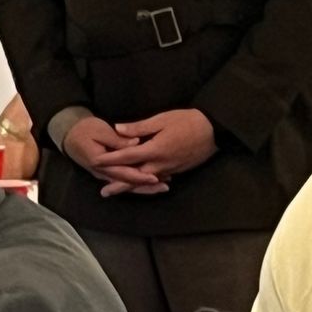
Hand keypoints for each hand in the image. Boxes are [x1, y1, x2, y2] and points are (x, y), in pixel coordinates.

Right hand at [62, 116, 158, 194]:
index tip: (156, 177)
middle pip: (127, 183)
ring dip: (143, 187)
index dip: (140, 176)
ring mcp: (104, 174)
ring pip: (126, 184)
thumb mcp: (101, 130)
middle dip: (146, 186)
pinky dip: (136, 182)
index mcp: (100, 162)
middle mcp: (102, 172)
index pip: (124, 172)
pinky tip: (149, 181)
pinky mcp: (107, 172)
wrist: (69, 134)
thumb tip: (136, 143)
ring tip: (162, 187)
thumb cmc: (85, 129)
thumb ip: (118, 139)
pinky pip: (123, 180)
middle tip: (165, 187)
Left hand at [94, 109, 217, 195]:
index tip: (97, 162)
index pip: (127, 157)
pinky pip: (157, 179)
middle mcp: (160, 164)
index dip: (110, 160)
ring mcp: (169, 169)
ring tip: (118, 191)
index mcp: (154, 150)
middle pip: (135, 177)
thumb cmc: (187, 121)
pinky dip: (147, 184)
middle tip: (104, 192)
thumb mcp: (161, 119)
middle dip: (119, 184)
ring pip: (146, 181)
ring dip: (132, 186)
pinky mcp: (177, 170)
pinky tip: (141, 185)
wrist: (214, 131)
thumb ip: (139, 128)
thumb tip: (117, 128)